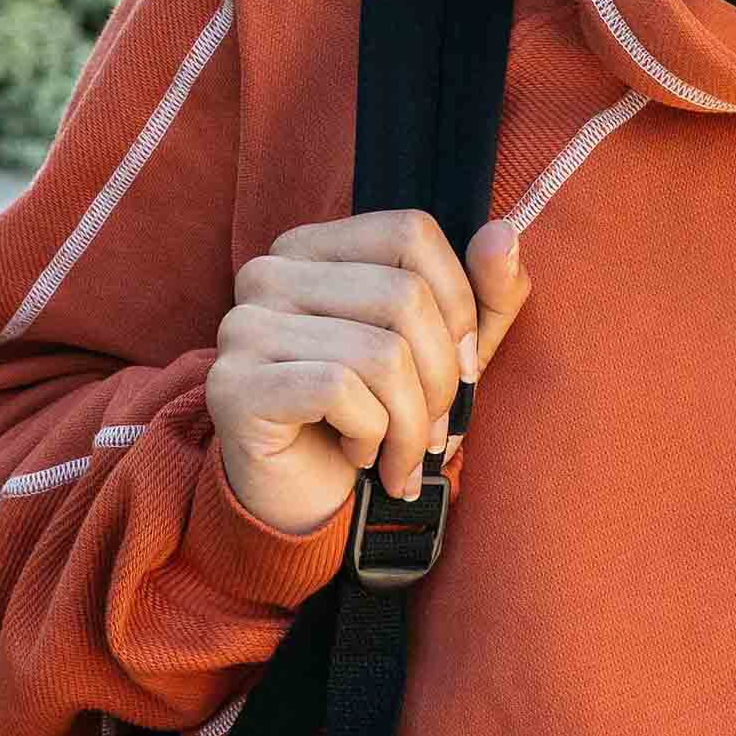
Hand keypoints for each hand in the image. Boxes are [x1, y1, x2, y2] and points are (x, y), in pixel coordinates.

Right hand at [205, 210, 529, 540]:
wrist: (306, 504)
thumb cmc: (376, 419)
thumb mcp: (449, 354)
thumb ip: (486, 294)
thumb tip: (502, 233)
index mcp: (312, 249)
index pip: (410, 231)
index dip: (458, 303)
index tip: (461, 368)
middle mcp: (267, 273)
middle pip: (404, 295)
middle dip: (440, 381)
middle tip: (435, 432)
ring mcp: (243, 326)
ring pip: (380, 352)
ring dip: (411, 425)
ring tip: (402, 455)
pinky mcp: (233, 384)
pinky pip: (339, 391)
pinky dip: (370, 436)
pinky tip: (358, 455)